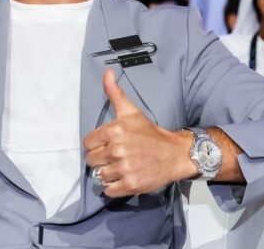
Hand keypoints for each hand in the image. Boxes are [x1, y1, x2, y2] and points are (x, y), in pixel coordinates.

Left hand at [83, 69, 195, 197]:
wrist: (175, 153)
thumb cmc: (150, 133)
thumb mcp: (131, 111)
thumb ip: (115, 93)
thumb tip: (107, 72)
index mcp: (114, 131)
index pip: (88, 143)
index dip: (97, 144)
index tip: (108, 144)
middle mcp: (117, 150)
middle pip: (91, 160)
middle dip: (101, 159)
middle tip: (116, 156)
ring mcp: (124, 168)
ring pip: (99, 176)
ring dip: (108, 173)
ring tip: (121, 167)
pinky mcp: (130, 185)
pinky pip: (108, 190)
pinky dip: (113, 187)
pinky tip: (124, 177)